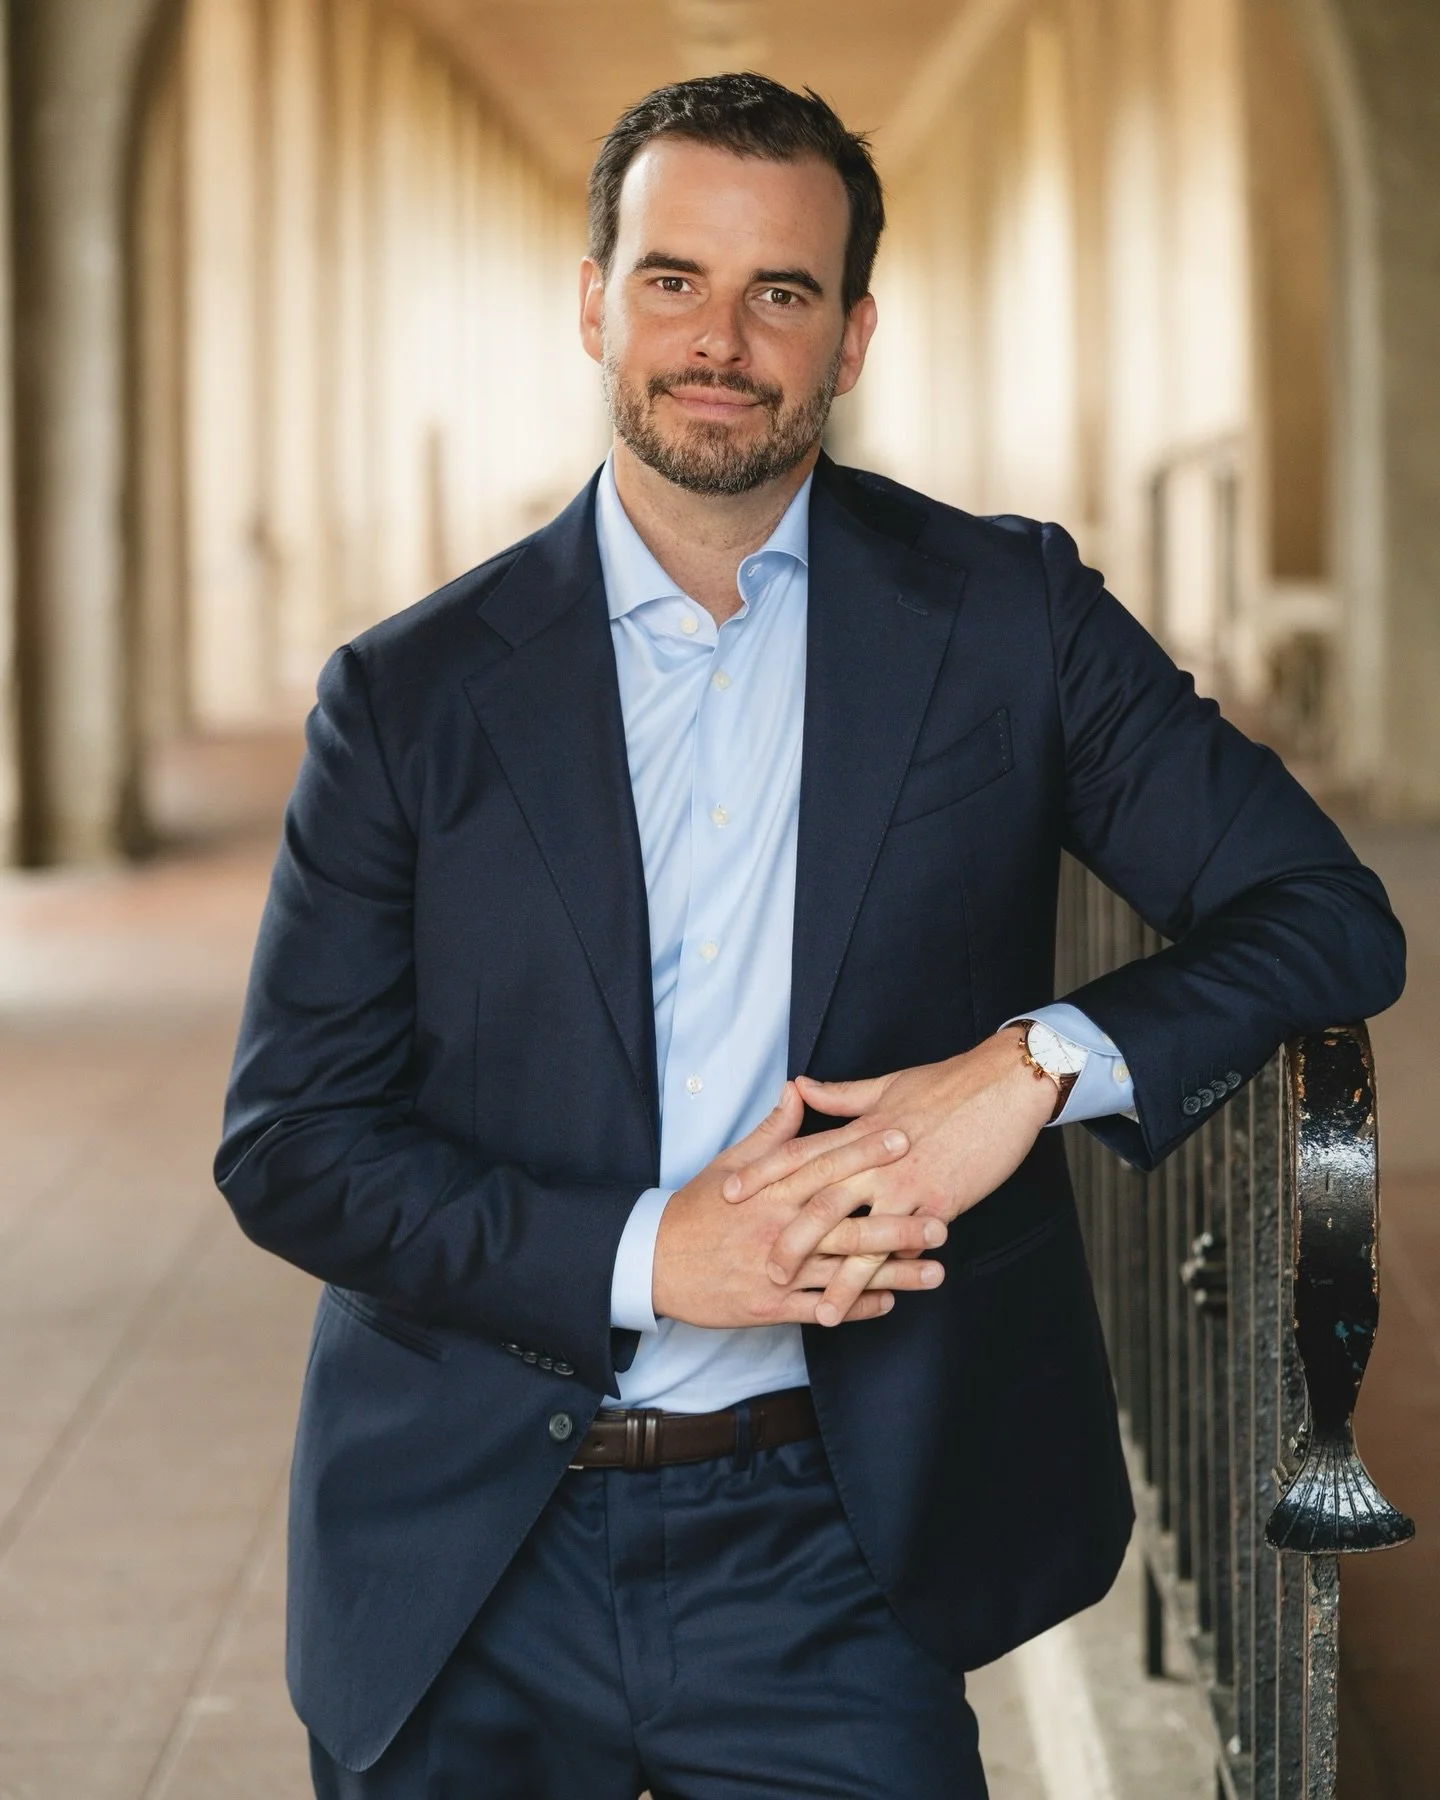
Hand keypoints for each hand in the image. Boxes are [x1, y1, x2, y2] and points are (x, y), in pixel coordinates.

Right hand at [652, 1082, 948, 1327]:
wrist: (652, 1261)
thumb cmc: (695, 1209)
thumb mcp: (730, 1164)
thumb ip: (771, 1131)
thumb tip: (798, 1089)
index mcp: (769, 1190)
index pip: (823, 1164)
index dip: (865, 1152)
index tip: (904, 1138)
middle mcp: (777, 1229)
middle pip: (844, 1223)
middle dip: (895, 1222)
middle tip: (942, 1218)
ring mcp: (776, 1271)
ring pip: (842, 1272)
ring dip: (891, 1273)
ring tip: (935, 1270)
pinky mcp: (770, 1307)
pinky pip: (821, 1309)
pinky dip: (855, 1306)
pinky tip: (890, 1303)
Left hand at [721, 1030, 1055, 1325]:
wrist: (1006, 1087)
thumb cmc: (949, 1084)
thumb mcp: (888, 1086)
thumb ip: (841, 1095)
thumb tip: (800, 1086)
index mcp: (860, 1130)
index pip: (801, 1153)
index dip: (762, 1174)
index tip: (729, 1193)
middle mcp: (876, 1160)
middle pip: (820, 1202)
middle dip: (790, 1239)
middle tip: (763, 1269)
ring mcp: (907, 1184)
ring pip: (861, 1237)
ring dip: (838, 1278)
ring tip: (817, 1312)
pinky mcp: (939, 1204)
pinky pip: (907, 1248)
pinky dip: (888, 1278)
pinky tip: (876, 1303)